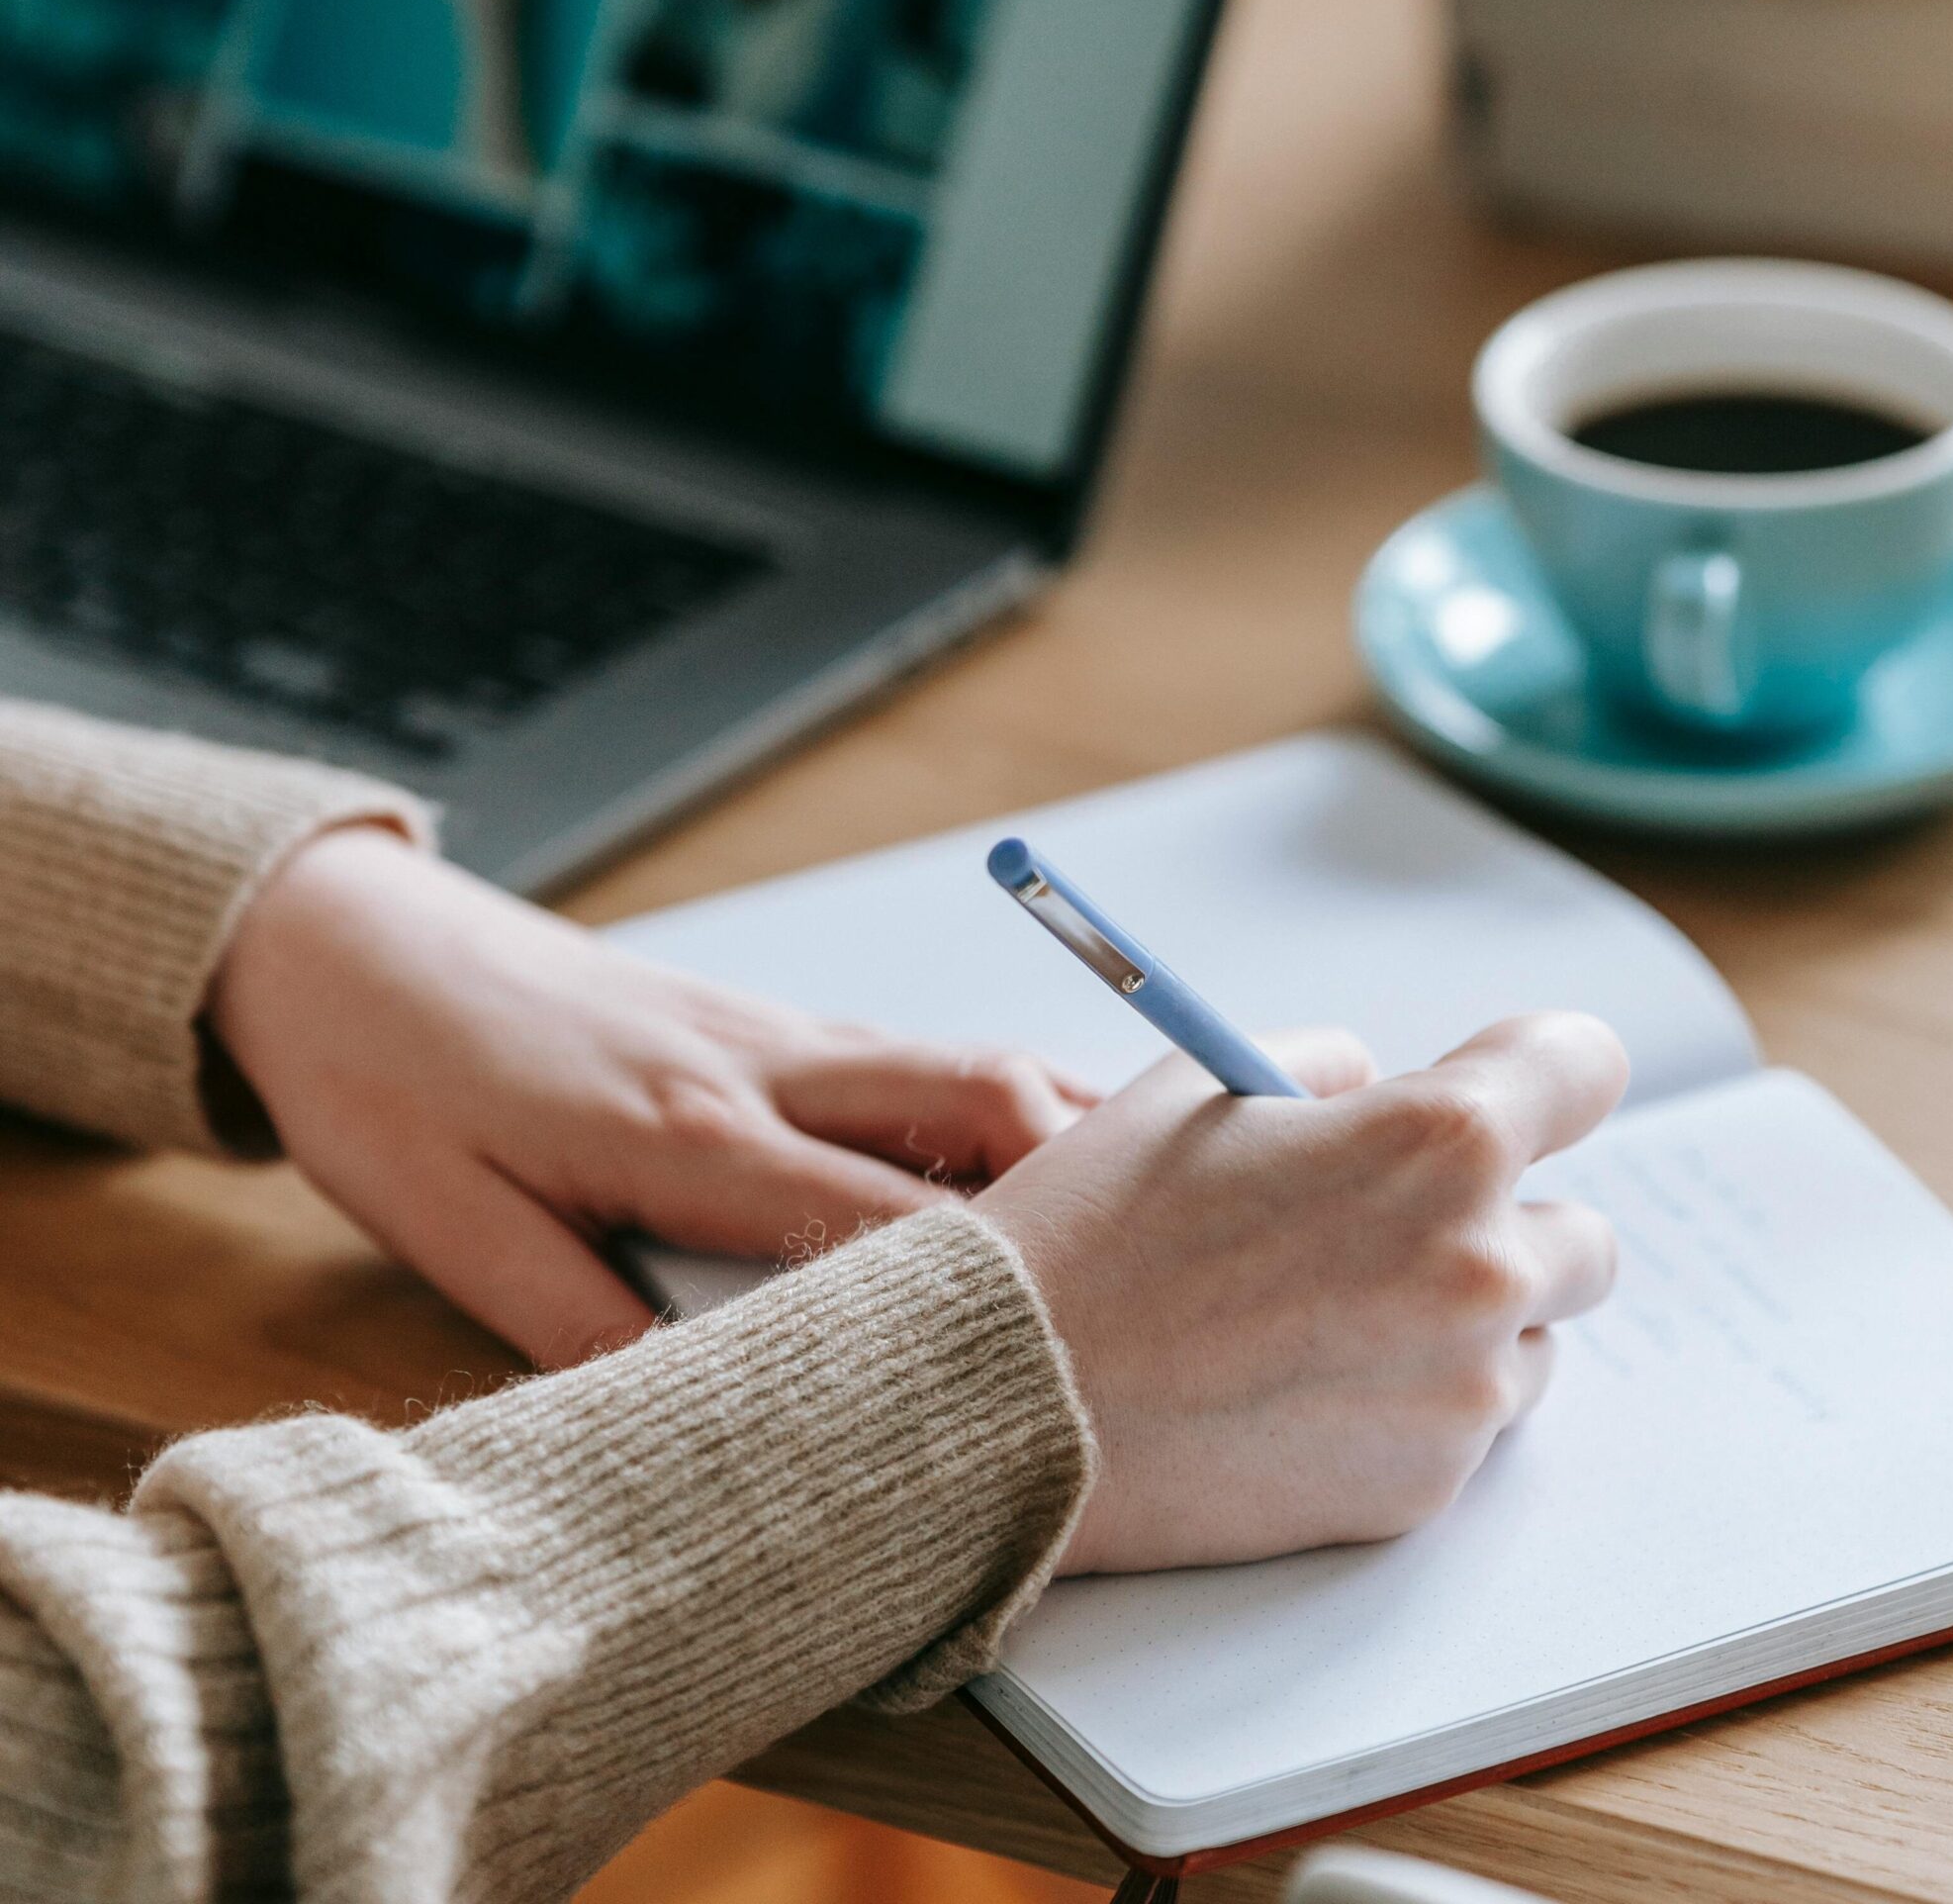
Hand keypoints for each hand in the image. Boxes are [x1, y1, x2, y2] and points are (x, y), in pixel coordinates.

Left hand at [209, 826, 1093, 1367]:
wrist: (363, 948)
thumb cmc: (399, 1087)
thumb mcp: (455, 1229)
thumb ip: (581, 1325)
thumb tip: (704, 1416)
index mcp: (689, 1130)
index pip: (880, 1213)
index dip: (988, 1278)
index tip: (1076, 1339)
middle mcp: (763, 1065)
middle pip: (971, 1098)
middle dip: (1086, 1167)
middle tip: (1177, 1246)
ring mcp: (778, 1030)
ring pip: (965, 1062)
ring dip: (1064, 1120)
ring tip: (1158, 1193)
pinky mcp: (772, 1018)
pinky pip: (919, 1057)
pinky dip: (1004, 1096)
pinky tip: (1043, 1143)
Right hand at [976, 1012, 1626, 1573]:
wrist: (1013, 1405)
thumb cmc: (1096, 1228)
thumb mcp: (1205, 1083)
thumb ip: (1329, 1070)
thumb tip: (1384, 1088)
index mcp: (1439, 1141)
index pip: (1583, 1067)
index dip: (1543, 1068)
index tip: (1514, 1086)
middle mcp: (1480, 1267)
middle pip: (1585, 1233)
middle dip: (1510, 1219)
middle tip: (1399, 1225)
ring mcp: (1461, 1391)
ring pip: (1531, 1341)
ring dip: (1470, 1320)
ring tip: (1334, 1314)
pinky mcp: (1424, 1487)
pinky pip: (1464, 1426)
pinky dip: (1411, 1400)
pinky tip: (1302, 1384)